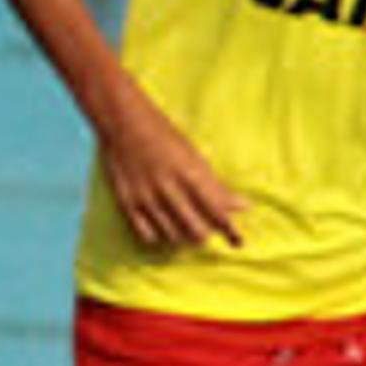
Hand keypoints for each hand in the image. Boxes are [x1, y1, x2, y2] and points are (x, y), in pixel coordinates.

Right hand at [94, 85, 245, 251]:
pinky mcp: (127, 203)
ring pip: (172, 236)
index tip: (239, 243)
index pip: (217, 212)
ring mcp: (146, 198)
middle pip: (196, 231)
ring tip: (184, 228)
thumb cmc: (164, 136)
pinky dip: (159, 237)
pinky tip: (162, 228)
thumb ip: (216, 185)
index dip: (230, 231)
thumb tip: (242, 207)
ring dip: (183, 236)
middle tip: (205, 229)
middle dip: (205, 235)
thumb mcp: (194, 157)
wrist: (123, 123)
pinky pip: (147, 235)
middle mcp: (169, 190)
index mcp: (190, 175)